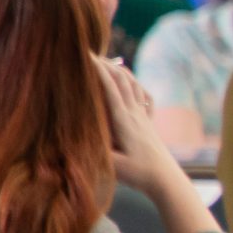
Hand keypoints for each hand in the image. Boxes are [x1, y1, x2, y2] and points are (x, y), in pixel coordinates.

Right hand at [97, 57, 180, 198]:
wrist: (167, 180)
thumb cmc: (139, 174)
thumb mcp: (112, 166)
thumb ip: (92, 153)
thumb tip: (66, 146)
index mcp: (124, 120)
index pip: (110, 87)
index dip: (97, 69)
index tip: (84, 55)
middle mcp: (135, 113)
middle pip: (122, 80)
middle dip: (106, 64)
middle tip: (89, 52)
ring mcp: (144, 117)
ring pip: (134, 85)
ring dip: (121, 71)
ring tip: (107, 61)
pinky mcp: (149, 123)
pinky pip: (144, 97)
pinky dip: (136, 85)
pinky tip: (132, 84)